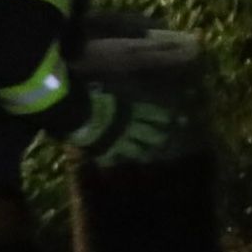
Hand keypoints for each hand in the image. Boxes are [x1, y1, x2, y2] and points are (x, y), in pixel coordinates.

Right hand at [75, 86, 194, 167]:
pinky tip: (113, 161)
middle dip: (159, 137)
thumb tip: (110, 89)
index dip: (163, 117)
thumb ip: (114, 95)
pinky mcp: (108, 153)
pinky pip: (112, 160)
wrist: (79, 117)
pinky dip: (113, 160)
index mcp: (132, 110)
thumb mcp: (106, 91)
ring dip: (141, 152)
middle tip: (162, 139)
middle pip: (152, 135)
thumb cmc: (92, 99)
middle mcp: (131, 127)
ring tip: (145, 155)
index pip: (154, 114)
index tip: (172, 119)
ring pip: (137, 150)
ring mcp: (121, 142)